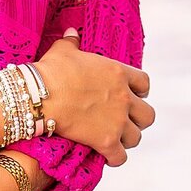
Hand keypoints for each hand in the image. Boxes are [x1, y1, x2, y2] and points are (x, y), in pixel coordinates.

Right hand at [35, 26, 154, 166]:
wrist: (42, 95)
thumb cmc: (53, 70)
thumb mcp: (64, 50)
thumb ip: (73, 42)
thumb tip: (72, 32)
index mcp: (118, 73)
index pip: (145, 83)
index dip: (139, 91)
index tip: (130, 95)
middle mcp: (124, 97)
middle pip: (148, 115)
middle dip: (138, 119)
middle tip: (123, 120)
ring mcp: (118, 121)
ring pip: (137, 138)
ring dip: (126, 139)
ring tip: (113, 138)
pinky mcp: (107, 141)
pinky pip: (121, 158)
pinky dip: (114, 158)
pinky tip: (105, 155)